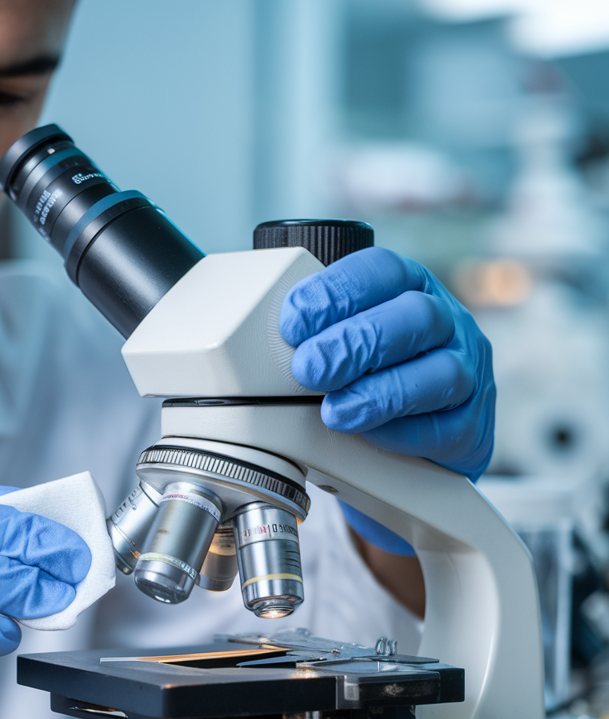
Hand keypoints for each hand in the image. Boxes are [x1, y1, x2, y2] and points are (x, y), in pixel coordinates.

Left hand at [280, 247, 494, 480]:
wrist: (422, 437)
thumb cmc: (373, 377)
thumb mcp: (346, 340)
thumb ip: (315, 333)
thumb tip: (257, 343)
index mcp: (410, 288)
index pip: (381, 271)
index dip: (336, 292)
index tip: (294, 322)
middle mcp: (446, 323)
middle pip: (415, 317)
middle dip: (354, 343)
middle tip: (309, 369)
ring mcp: (468, 372)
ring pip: (439, 372)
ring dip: (379, 392)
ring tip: (334, 411)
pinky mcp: (472, 425)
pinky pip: (447, 427)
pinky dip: (403, 432)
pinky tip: (371, 434)